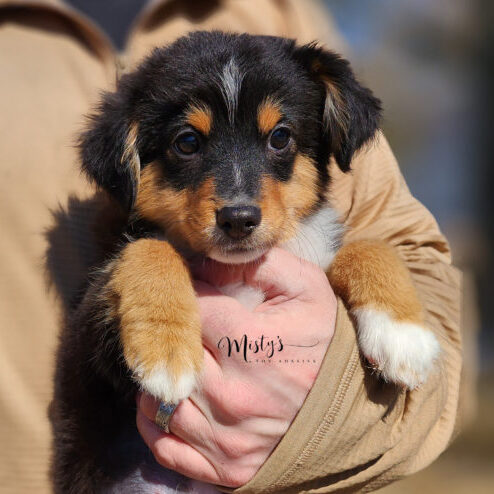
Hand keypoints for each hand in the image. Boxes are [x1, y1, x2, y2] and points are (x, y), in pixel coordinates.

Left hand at [137, 248, 336, 487]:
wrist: (353, 407)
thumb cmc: (326, 341)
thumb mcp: (308, 288)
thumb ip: (261, 264)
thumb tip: (210, 260)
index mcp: (251, 345)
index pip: (192, 309)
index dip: (192, 295)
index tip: (200, 294)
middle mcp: (233, 395)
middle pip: (171, 355)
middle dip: (176, 336)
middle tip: (190, 328)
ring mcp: (227, 436)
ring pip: (158, 402)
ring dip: (161, 379)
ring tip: (181, 363)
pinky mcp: (226, 467)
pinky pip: (165, 447)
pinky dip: (156, 424)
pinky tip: (172, 400)